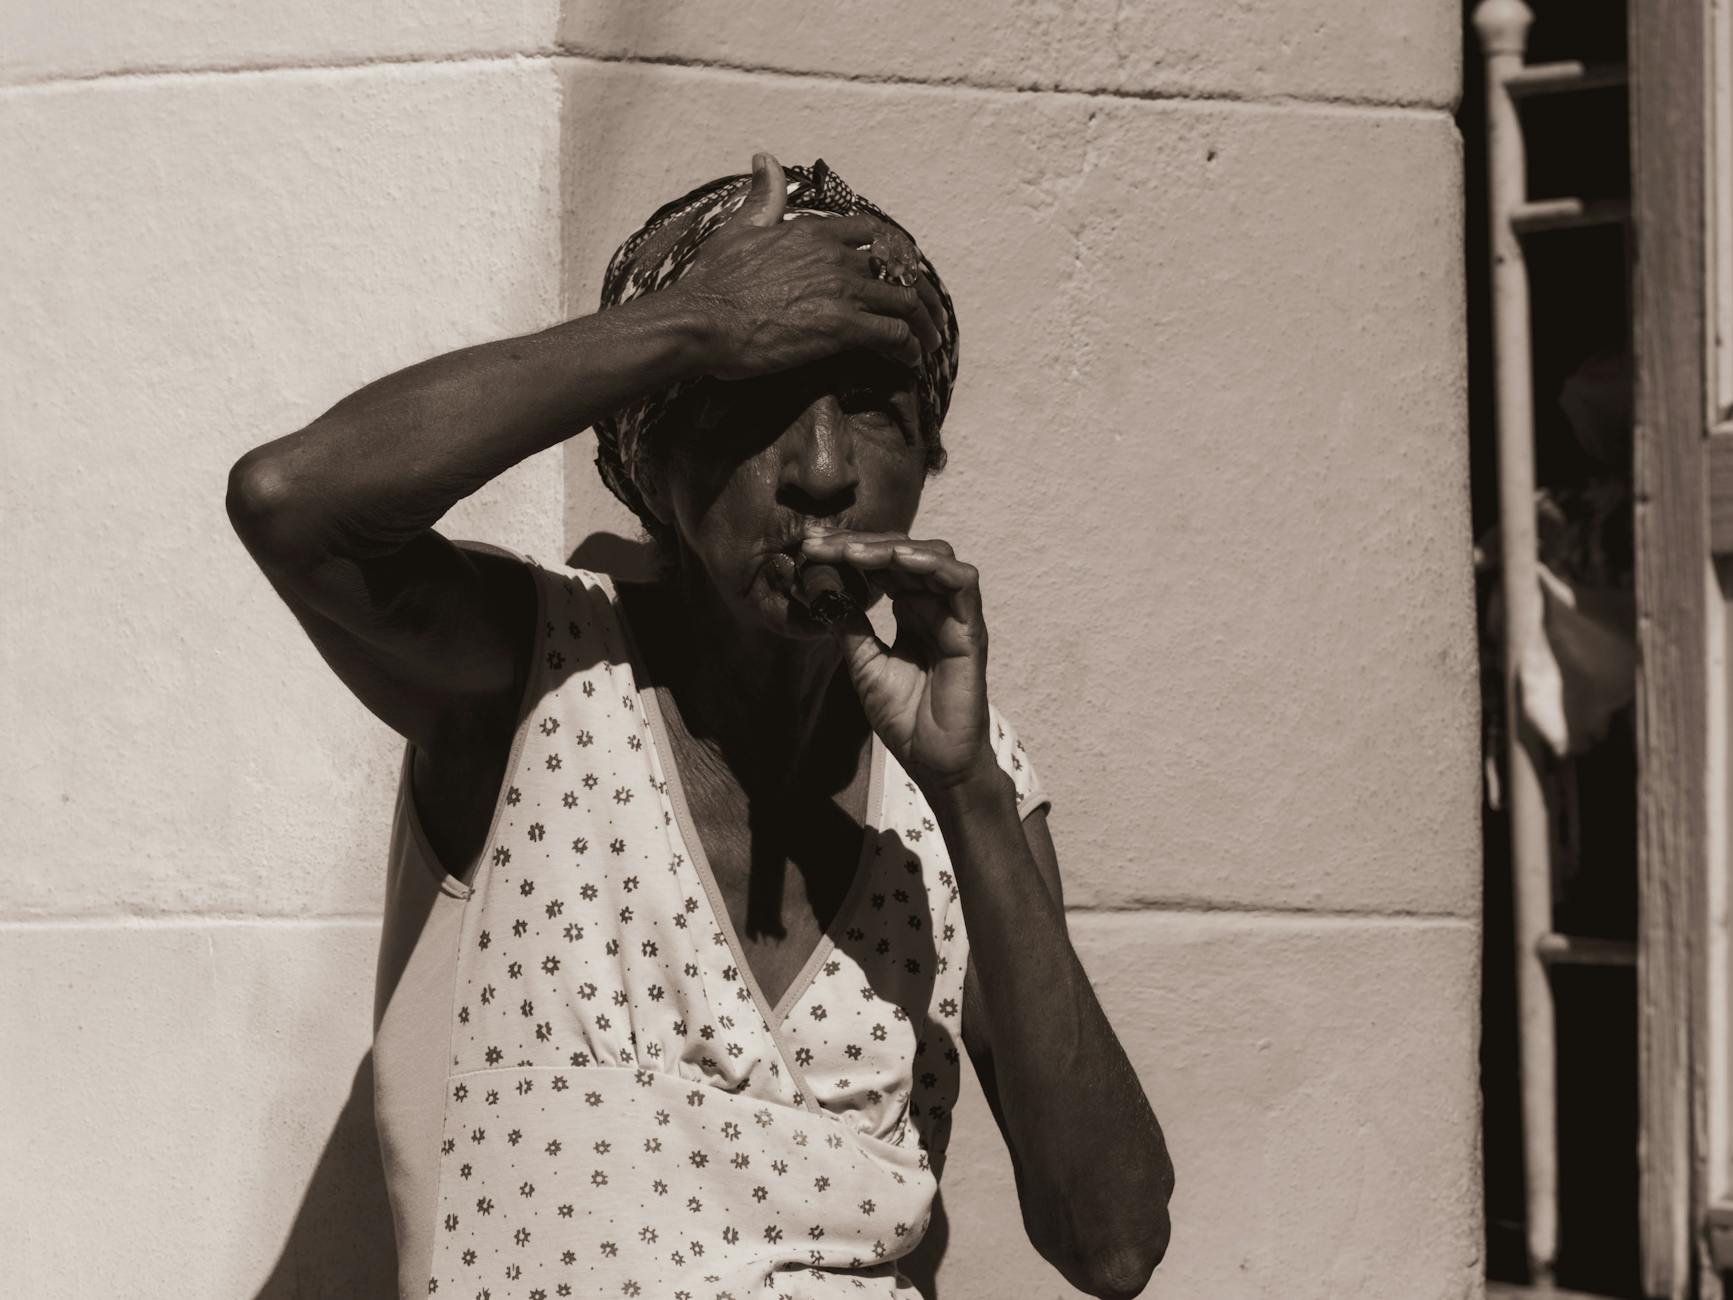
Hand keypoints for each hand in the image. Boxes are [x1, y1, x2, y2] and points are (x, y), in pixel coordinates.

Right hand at [674, 152, 947, 381]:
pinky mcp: (841, 327)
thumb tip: (765, 158)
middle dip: (922, 295)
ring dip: (924, 325)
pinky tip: (910, 362)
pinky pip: (894, 335)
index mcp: (815, 231)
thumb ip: (764, 197)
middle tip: (930, 318)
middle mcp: (836, 255)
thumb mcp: (740, 228)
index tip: (904, 278)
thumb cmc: (714, 282)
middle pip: (900, 270)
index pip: (877, 235)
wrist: (701, 321)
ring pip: (906, 302)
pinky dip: (909, 349)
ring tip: (929, 344)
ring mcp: (841, 290)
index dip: (898, 258)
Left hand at [798, 529, 989, 790]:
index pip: (882, 565)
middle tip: (822, 544)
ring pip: (935, 557)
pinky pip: (962, 584)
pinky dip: (933, 565)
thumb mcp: (864, 663)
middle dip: (862, 543)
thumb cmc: (905, 716)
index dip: (849, 552)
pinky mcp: (971, 630)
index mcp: (910, 611)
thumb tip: (823, 590)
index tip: (811, 549)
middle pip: (904, 552)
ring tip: (855, 552)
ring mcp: (953, 615)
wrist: (932, 759)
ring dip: (894, 548)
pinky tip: (900, 561)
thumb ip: (851, 625)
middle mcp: (933, 606)